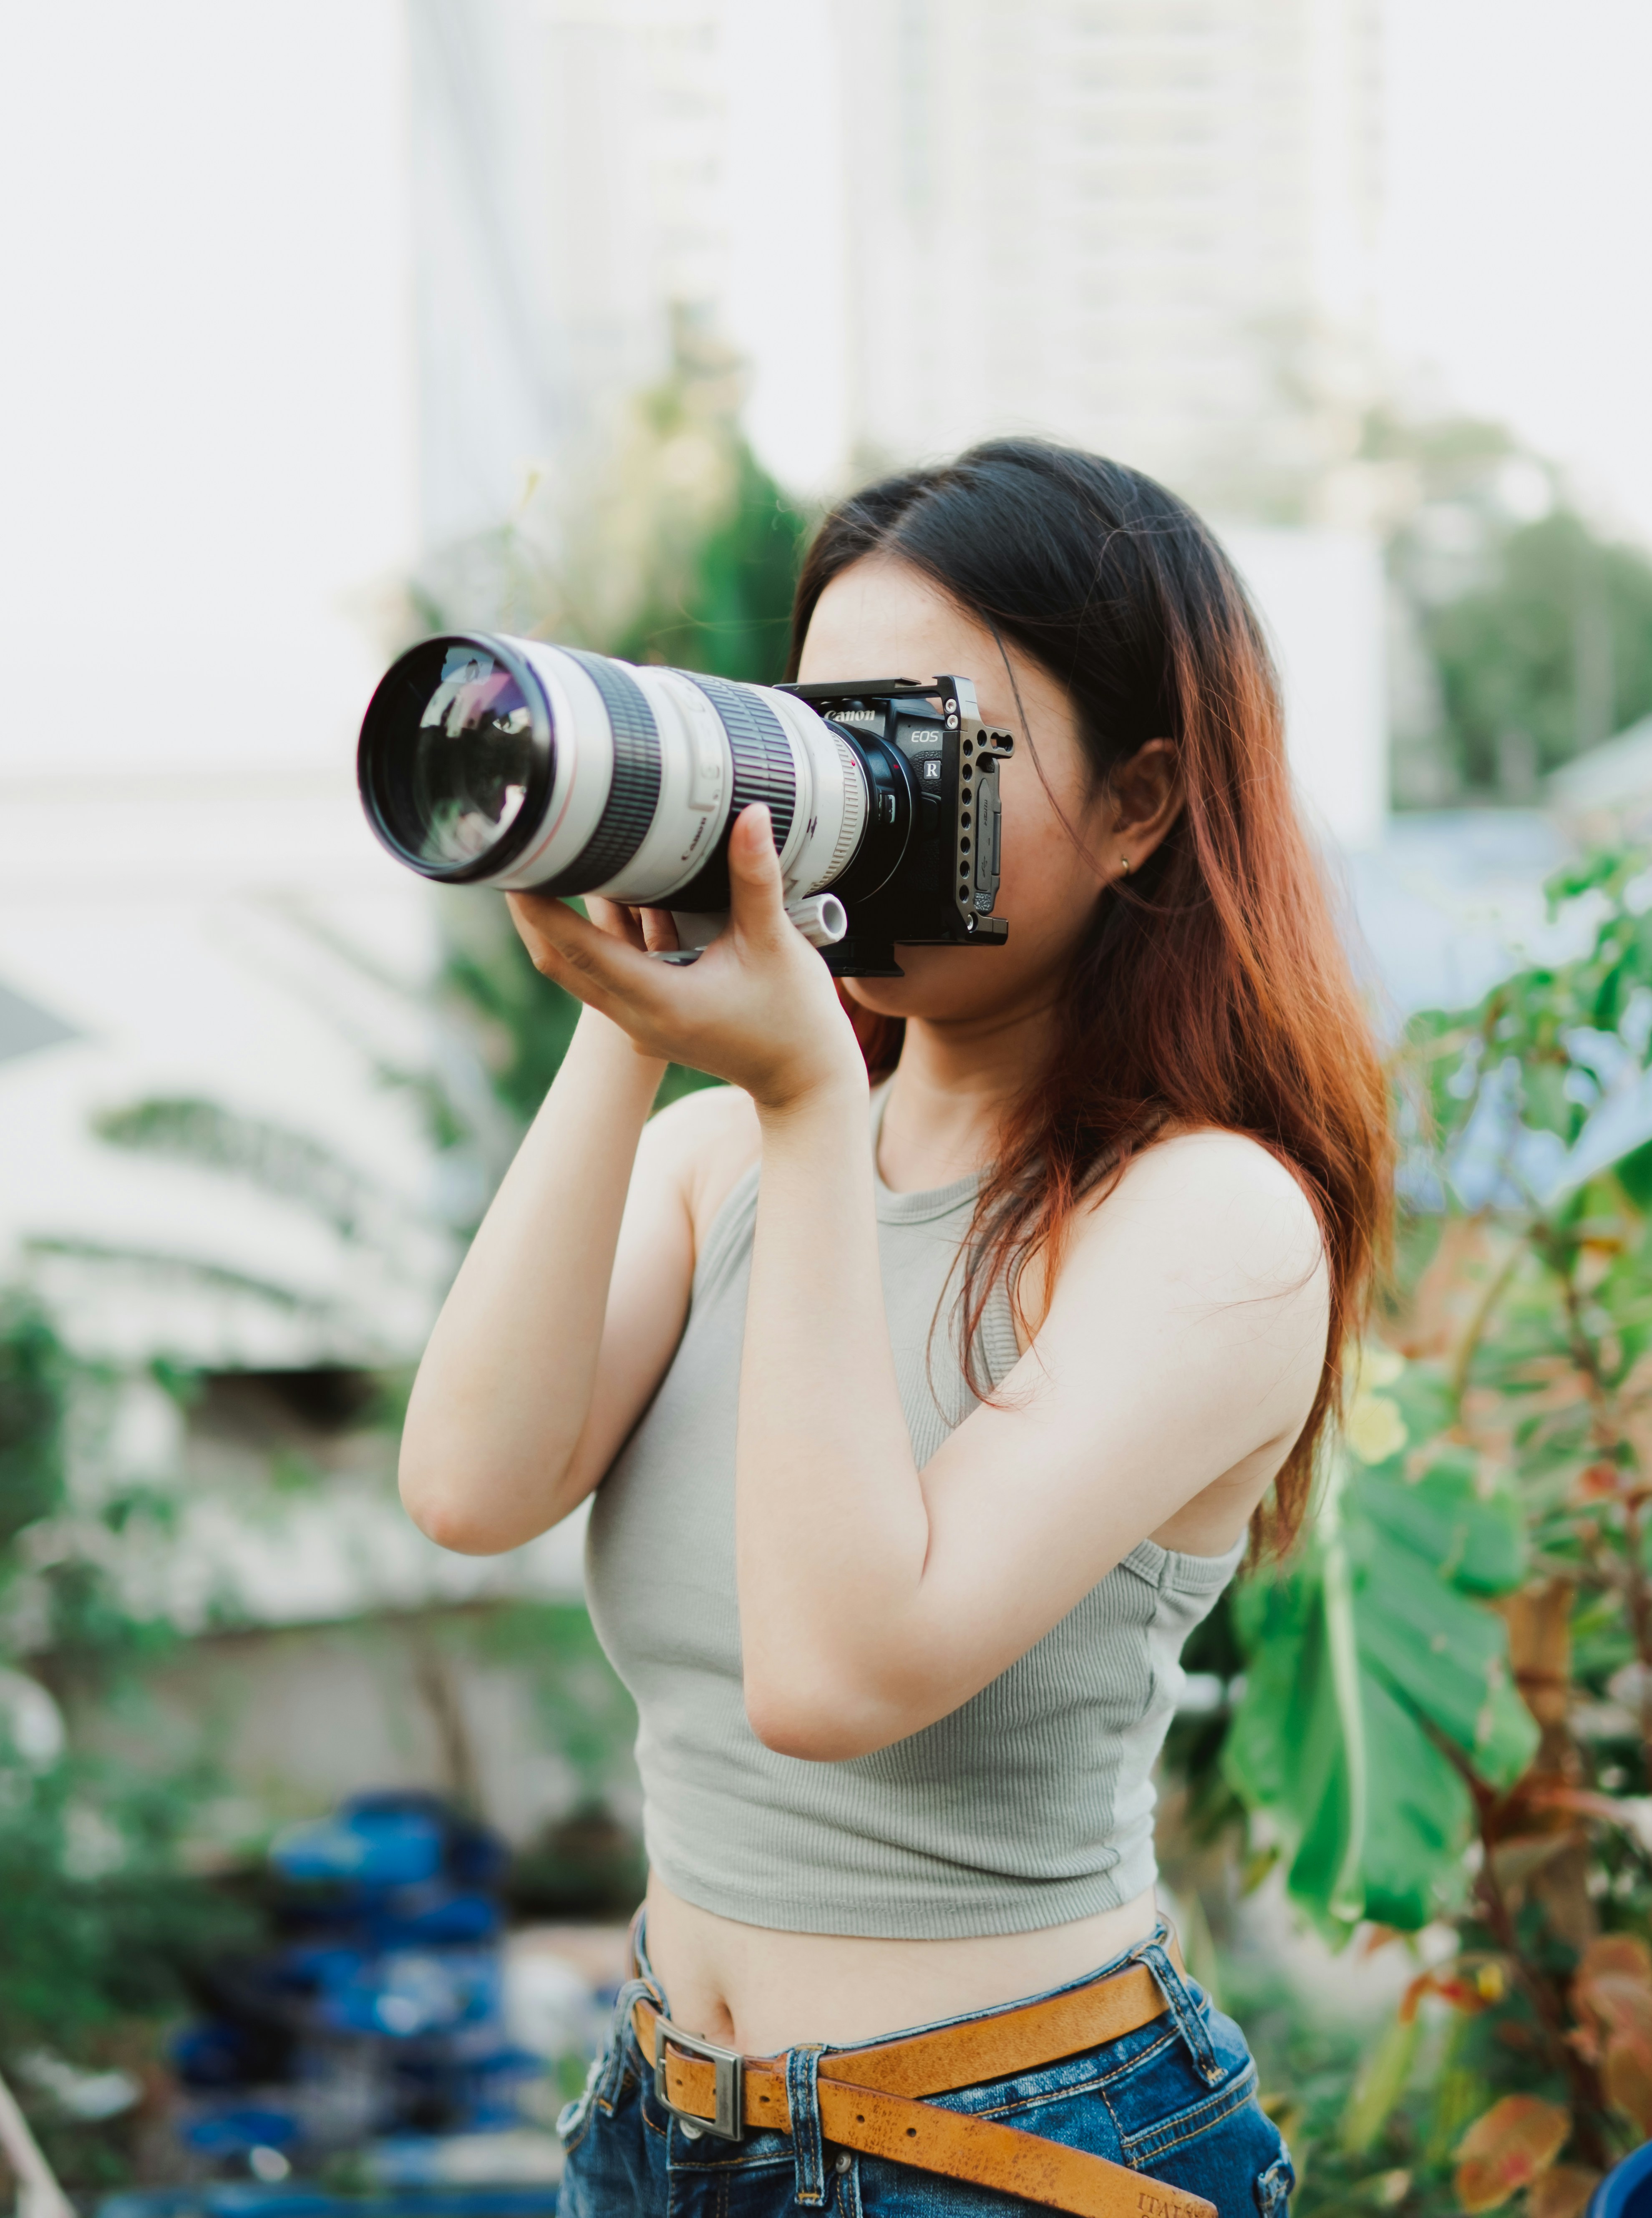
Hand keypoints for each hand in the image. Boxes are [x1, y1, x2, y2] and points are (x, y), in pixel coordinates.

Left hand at [505, 807, 865, 1112]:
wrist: (804, 1082)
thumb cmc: (795, 1019)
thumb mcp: (776, 943)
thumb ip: (755, 878)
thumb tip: (750, 815)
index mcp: (659, 1001)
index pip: (579, 951)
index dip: (541, 909)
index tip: (514, 868)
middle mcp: (637, 1019)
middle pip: (561, 963)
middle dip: (535, 913)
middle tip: (517, 858)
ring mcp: (640, 1025)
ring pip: (583, 970)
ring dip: (568, 923)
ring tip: (552, 864)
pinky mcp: (651, 1021)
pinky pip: (610, 975)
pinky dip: (603, 939)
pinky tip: (609, 895)